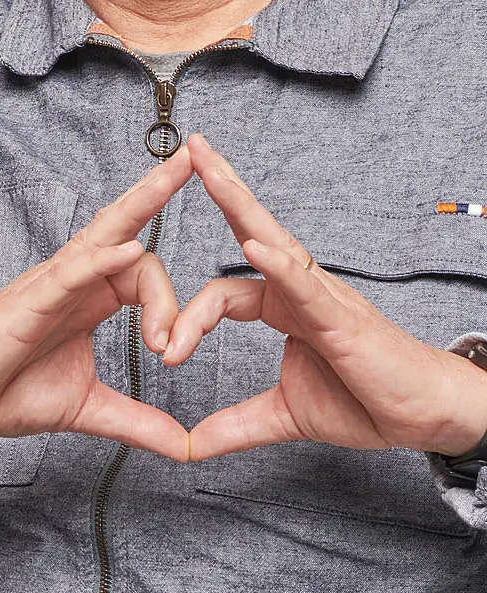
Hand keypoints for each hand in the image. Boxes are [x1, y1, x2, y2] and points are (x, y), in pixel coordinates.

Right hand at [0, 147, 194, 467]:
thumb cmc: (6, 392)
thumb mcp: (90, 409)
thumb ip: (140, 422)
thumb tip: (186, 448)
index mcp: (89, 299)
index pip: (143, 272)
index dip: (174, 307)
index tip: (171, 353)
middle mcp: (72, 280)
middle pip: (124, 226)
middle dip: (159, 191)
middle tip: (201, 157)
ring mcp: (51, 283)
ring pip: (104, 234)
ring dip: (143, 202)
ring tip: (178, 173)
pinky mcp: (31, 299)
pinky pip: (71, 269)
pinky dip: (102, 257)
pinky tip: (129, 246)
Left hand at [164, 136, 486, 460]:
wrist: (428, 418)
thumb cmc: (368, 402)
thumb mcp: (287, 415)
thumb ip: (237, 424)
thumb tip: (192, 446)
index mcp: (282, 305)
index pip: (220, 294)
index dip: (185, 321)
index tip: (165, 356)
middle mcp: (300, 288)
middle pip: (250, 230)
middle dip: (219, 188)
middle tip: (188, 145)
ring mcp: (323, 295)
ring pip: (274, 240)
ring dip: (238, 202)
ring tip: (207, 166)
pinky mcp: (344, 316)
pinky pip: (307, 284)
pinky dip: (281, 264)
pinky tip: (258, 245)